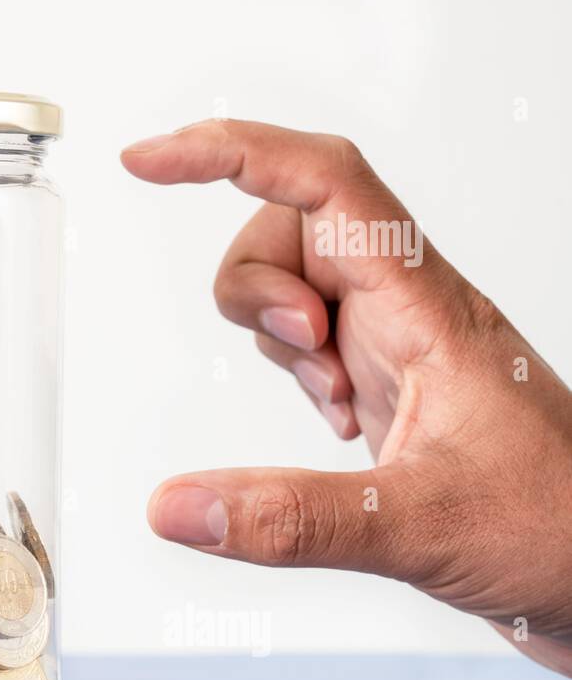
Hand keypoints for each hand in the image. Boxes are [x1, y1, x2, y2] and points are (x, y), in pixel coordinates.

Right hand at [120, 120, 571, 676]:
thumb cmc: (559, 523)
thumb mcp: (420, 525)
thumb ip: (293, 518)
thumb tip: (179, 508)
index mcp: (425, 305)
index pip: (321, 185)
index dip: (230, 154)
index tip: (149, 160)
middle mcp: (406, 307)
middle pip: (288, 226)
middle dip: (257, 289)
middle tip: (302, 358)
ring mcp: (394, 340)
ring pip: (289, 281)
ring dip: (273, 336)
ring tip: (330, 401)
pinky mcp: (384, 377)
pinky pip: (304, 338)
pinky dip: (291, 371)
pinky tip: (338, 422)